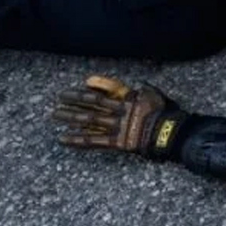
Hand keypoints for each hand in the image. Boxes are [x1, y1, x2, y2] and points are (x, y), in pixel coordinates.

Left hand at [54, 76, 181, 154]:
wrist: (170, 135)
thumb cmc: (166, 114)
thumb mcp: (156, 96)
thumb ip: (144, 90)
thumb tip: (138, 85)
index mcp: (129, 99)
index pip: (106, 89)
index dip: (92, 86)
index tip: (81, 83)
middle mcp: (119, 111)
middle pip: (92, 105)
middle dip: (74, 101)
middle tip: (58, 99)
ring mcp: (116, 127)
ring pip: (89, 121)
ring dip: (70, 118)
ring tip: (55, 115)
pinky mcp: (116, 142)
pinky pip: (94, 141)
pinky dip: (77, 140)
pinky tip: (63, 139)